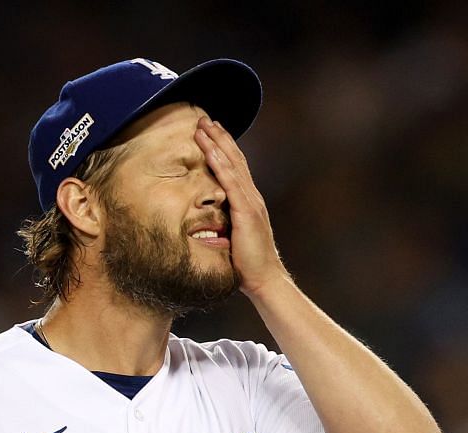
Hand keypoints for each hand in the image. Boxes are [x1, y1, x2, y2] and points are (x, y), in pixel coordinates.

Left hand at [196, 116, 287, 296]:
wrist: (264, 278)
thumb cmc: (247, 264)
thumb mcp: (233, 238)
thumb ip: (224, 225)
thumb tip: (207, 224)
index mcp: (249, 202)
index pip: (236, 168)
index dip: (224, 148)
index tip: (211, 132)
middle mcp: (252, 197)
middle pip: (235, 159)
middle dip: (219, 137)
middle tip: (205, 119)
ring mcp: (250, 203)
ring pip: (232, 166)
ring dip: (216, 144)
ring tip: (203, 127)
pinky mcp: (246, 212)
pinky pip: (230, 183)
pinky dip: (219, 165)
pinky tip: (209, 151)